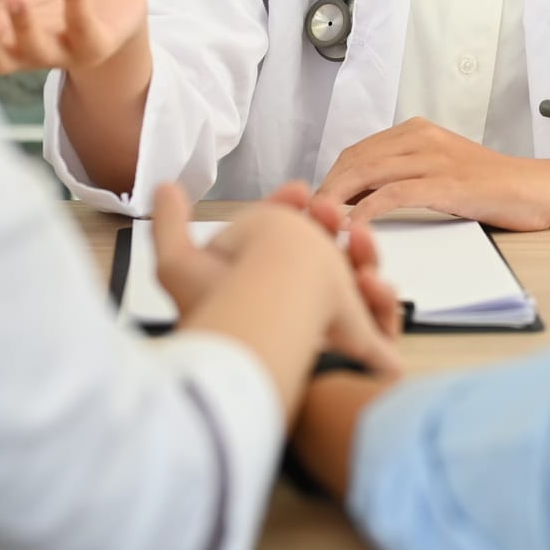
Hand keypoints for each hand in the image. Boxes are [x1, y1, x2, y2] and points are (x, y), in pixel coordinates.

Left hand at [155, 183, 402, 376]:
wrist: (261, 344)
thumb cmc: (220, 313)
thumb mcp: (179, 265)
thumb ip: (170, 224)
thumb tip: (165, 188)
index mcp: (264, 287)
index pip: (288, 244)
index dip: (295, 213)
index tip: (301, 191)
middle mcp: (296, 311)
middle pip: (330, 261)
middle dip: (335, 229)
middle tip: (333, 213)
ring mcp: (329, 335)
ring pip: (360, 287)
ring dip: (365, 256)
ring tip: (359, 240)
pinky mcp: (357, 362)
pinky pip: (383, 328)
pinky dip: (384, 304)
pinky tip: (372, 283)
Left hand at [315, 117, 549, 230]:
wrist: (538, 188)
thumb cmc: (491, 187)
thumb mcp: (441, 170)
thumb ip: (405, 173)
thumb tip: (361, 196)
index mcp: (417, 131)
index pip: (357, 152)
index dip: (330, 179)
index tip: (315, 205)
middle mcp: (422, 138)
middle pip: (355, 160)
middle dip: (326, 190)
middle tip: (309, 220)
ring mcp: (434, 159)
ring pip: (368, 173)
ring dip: (337, 201)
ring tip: (321, 225)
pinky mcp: (447, 184)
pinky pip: (393, 194)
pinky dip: (366, 211)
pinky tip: (352, 228)